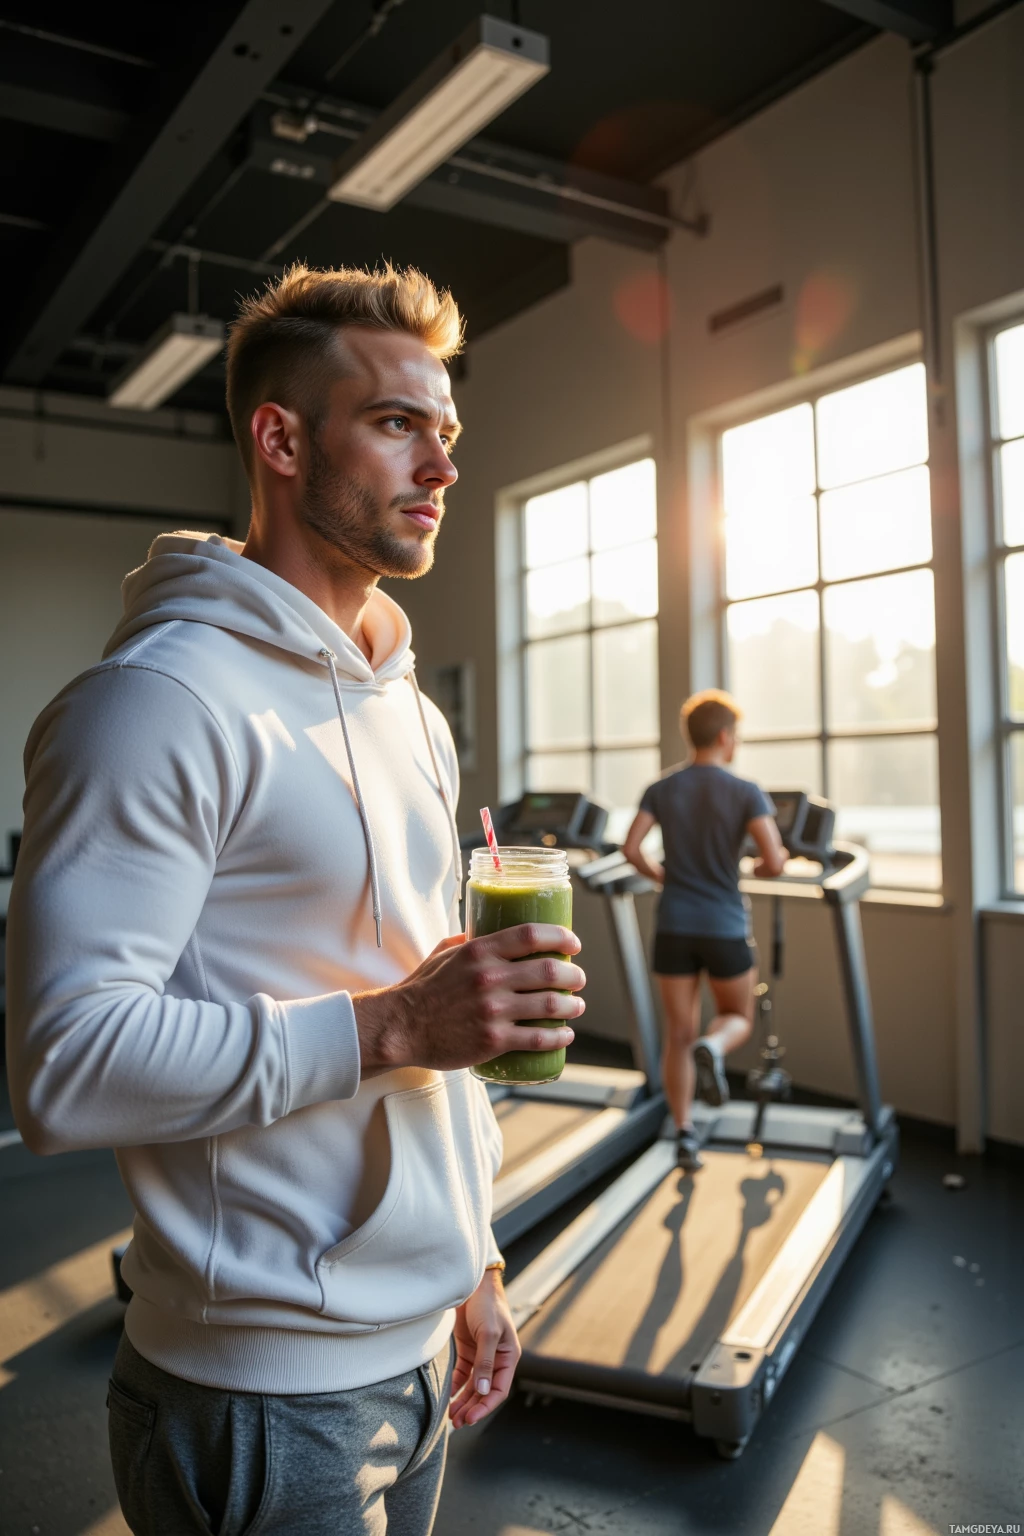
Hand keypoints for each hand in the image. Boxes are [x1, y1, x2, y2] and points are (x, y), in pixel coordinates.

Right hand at [352, 926, 585, 1075]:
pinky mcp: (493, 1040)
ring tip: (576, 1006)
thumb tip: (493, 931)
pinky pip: (537, 1038)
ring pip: (550, 1005)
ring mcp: (493, 1011)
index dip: (560, 937)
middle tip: (578, 980)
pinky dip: (559, 1036)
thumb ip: (471, 941)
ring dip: (572, 1006)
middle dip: (574, 976)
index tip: (573, 944)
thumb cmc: (423, 989)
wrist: (400, 1027)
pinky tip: (565, 1035)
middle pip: (549, 971)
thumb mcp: (444, 952)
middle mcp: (489, 979)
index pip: (531, 935)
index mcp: (479, 951)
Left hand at [449, 1269, 520, 1428]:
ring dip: (463, 1400)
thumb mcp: (488, 1334)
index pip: (499, 1390)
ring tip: (452, 1416)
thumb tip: (484, 1391)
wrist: (472, 1283)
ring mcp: (482, 1355)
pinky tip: (448, 1395)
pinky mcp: (468, 1349)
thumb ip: (485, 1363)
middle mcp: (496, 1359)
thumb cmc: (488, 1305)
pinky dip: (456, 1385)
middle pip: (485, 1391)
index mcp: (508, 1357)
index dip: (485, 1406)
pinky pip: (463, 1373)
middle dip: (472, 1408)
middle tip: (457, 1423)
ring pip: (473, 1385)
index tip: (470, 1418)